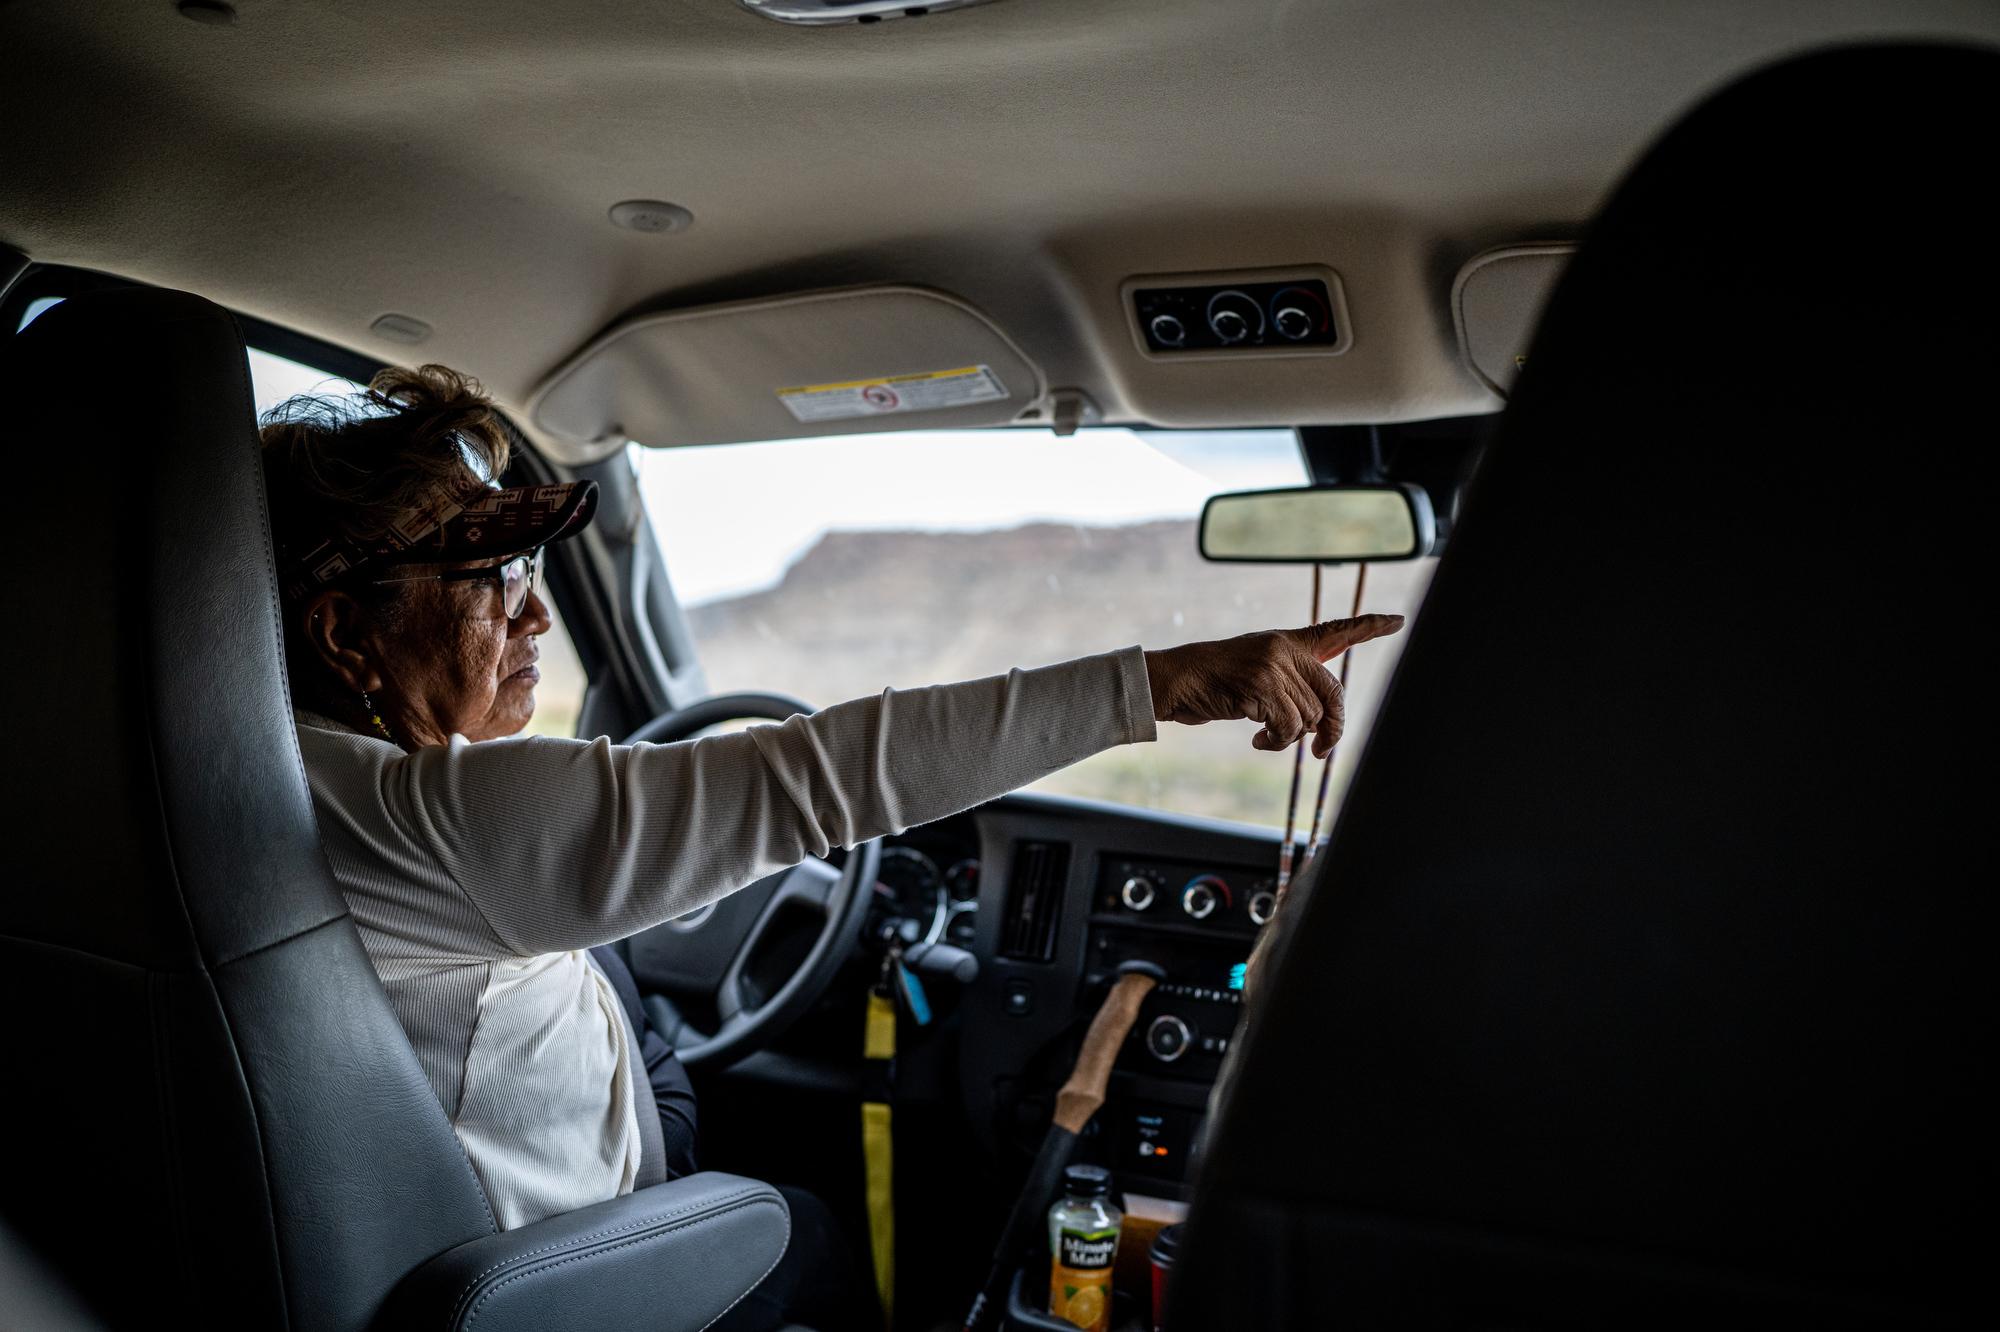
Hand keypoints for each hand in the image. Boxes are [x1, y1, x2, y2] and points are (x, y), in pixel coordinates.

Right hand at [1143, 615, 1404, 757]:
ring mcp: (1274, 666)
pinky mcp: (1262, 687)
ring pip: (1309, 717)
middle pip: (1331, 694)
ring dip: (1289, 738)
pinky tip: (1256, 740)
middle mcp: (1285, 649)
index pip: (1335, 630)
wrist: (1175, 679)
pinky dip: (1275, 742)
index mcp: (1287, 640)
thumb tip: (1320, 724)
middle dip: (1331, 728)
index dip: (1369, 626)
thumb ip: (1289, 682)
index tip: (1398, 620)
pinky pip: (1288, 728)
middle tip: (1319, 750)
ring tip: (1264, 735)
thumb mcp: (1255, 671)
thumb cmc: (1214, 682)